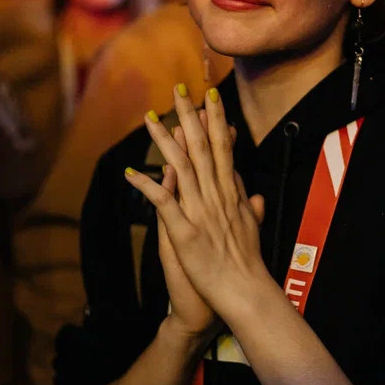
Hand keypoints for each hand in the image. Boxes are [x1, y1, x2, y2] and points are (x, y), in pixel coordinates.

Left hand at [124, 85, 266, 323]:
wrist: (245, 294)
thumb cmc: (248, 265)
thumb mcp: (253, 229)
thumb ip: (249, 207)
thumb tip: (252, 192)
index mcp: (231, 195)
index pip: (223, 149)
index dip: (216, 121)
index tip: (210, 97)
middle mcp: (217, 197)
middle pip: (202, 149)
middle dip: (190, 117)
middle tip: (180, 90)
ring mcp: (201, 213)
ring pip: (182, 167)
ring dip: (164, 141)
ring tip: (149, 118)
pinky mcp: (185, 233)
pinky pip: (163, 203)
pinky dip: (147, 186)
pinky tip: (131, 172)